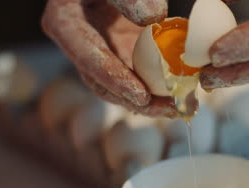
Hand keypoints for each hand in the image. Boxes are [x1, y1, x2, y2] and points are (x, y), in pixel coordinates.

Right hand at [42, 0, 179, 117]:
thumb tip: (155, 18)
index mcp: (64, 24)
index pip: (88, 59)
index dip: (115, 80)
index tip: (142, 97)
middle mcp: (78, 46)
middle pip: (105, 84)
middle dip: (139, 101)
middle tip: (172, 109)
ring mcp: (100, 52)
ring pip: (122, 86)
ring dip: (153, 101)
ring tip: (184, 106)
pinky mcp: (119, 53)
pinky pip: (137, 75)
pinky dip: (159, 85)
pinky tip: (184, 92)